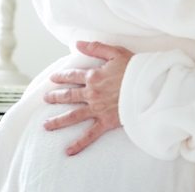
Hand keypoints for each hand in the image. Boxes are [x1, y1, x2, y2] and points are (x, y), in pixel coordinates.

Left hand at [43, 40, 132, 155]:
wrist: (148, 87)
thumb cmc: (135, 69)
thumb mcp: (116, 52)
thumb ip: (96, 48)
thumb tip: (78, 44)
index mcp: (94, 76)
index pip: (73, 75)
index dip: (62, 76)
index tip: (54, 78)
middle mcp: (91, 93)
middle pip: (69, 95)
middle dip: (55, 97)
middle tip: (46, 99)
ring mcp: (97, 109)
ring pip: (73, 115)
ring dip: (58, 121)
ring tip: (46, 125)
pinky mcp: (105, 122)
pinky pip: (89, 134)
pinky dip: (79, 143)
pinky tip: (68, 151)